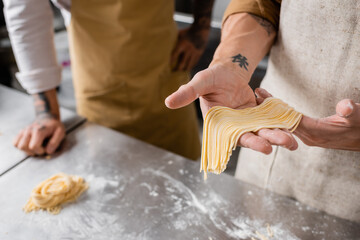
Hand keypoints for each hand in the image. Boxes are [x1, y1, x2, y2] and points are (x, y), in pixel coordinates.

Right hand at [13, 115, 64, 155]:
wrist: (47, 118)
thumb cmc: (54, 126)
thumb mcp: (60, 132)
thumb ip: (55, 142)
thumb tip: (48, 152)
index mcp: (39, 130)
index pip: (33, 146)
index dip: (40, 151)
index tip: (46, 149)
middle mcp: (29, 130)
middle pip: (23, 146)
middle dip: (32, 152)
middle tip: (40, 149)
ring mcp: (23, 131)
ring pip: (18, 145)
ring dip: (26, 150)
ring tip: (35, 148)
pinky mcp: (20, 132)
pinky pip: (15, 143)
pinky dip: (20, 147)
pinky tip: (29, 145)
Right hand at [165, 64, 297, 153]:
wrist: (227, 72)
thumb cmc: (211, 77)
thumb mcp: (200, 82)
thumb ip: (187, 93)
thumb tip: (167, 102)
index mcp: (219, 124)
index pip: (234, 137)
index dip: (249, 142)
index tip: (264, 147)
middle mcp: (233, 127)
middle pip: (253, 137)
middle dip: (269, 140)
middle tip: (287, 143)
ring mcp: (247, 122)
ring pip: (264, 131)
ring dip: (279, 135)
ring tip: (294, 140)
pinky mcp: (257, 116)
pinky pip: (270, 121)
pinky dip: (281, 124)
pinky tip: (294, 126)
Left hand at [171, 26, 208, 70]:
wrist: (201, 29)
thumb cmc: (187, 31)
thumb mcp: (179, 34)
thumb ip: (174, 40)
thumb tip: (164, 45)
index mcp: (182, 44)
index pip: (175, 55)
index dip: (171, 62)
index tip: (167, 67)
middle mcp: (188, 49)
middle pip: (182, 63)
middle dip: (178, 69)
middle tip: (173, 73)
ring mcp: (195, 52)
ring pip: (189, 65)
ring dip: (184, 69)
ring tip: (180, 73)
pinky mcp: (199, 54)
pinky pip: (194, 63)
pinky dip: (190, 66)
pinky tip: (186, 69)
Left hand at [256, 88, 359, 150]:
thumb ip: (352, 112)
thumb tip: (345, 107)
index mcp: (316, 133)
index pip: (288, 119)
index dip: (274, 107)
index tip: (260, 95)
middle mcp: (309, 137)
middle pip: (283, 122)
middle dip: (268, 108)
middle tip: (255, 93)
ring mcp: (310, 137)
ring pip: (286, 123)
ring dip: (273, 111)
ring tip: (260, 97)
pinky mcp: (311, 135)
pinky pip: (292, 124)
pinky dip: (282, 114)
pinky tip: (274, 106)